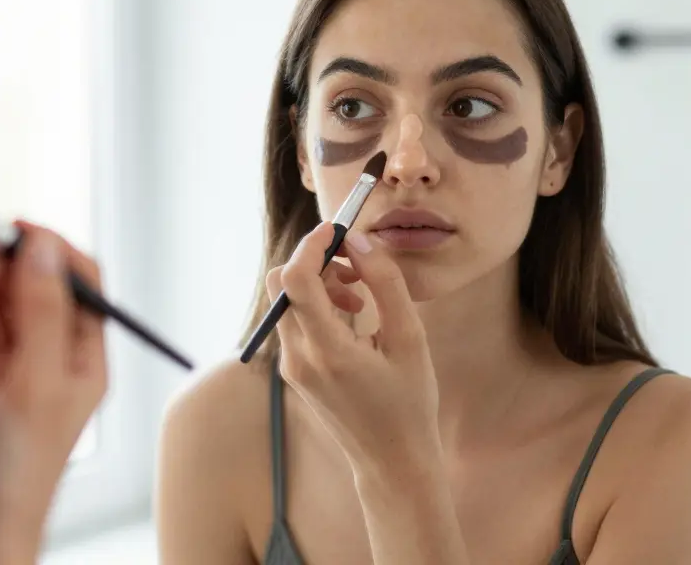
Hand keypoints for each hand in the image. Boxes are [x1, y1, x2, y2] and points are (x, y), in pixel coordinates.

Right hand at [0, 223, 107, 564]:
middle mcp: (46, 362)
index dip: (52, 250)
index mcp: (82, 361)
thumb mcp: (38, 384)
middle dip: (5, 269)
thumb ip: (42, 311)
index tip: (18, 229)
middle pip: (30, 288)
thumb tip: (45, 247)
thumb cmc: (17, 479)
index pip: (80, 283)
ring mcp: (2, 375)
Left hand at [267, 222, 440, 477]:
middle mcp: (298, 358)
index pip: (294, 281)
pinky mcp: (294, 371)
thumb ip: (385, 284)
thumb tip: (359, 241)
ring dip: (318, 284)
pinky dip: (317, 306)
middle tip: (354, 266)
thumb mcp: (410, 340)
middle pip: (280, 284)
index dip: (312, 245)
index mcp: (327, 352)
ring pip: (285, 301)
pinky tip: (353, 318)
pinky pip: (293, 321)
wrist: (392, 462)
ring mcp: (291, 366)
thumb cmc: (410, 403)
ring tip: (361, 298)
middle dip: (313, 262)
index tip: (339, 229)